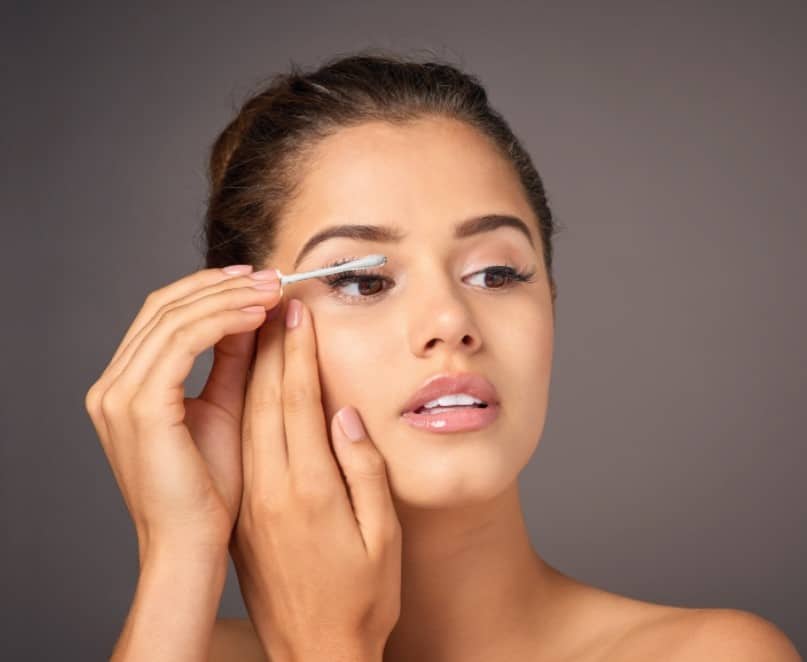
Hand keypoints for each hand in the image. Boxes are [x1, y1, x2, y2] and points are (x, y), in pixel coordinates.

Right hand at [84, 265, 282, 556]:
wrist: (192, 546)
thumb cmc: (210, 490)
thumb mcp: (225, 409)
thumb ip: (233, 362)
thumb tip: (254, 314)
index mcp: (126, 386)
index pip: (162, 314)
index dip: (209, 289)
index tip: (256, 279)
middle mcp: (111, 386)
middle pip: (164, 305)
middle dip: (222, 284)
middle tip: (270, 276)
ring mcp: (118, 395)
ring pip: (174, 316)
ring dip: (229, 297)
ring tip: (272, 291)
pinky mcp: (139, 406)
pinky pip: (183, 341)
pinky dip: (223, 320)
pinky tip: (259, 316)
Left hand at [230, 297, 401, 661]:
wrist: (315, 650)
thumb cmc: (362, 598)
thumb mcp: (383, 538)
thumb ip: (365, 473)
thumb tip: (347, 416)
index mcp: (309, 490)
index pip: (296, 402)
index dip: (296, 352)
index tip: (298, 311)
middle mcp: (272, 490)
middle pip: (262, 399)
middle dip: (267, 342)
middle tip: (271, 298)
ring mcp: (252, 501)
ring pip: (242, 416)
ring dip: (246, 365)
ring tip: (254, 323)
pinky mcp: (245, 512)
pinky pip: (238, 443)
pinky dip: (240, 401)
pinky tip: (244, 380)